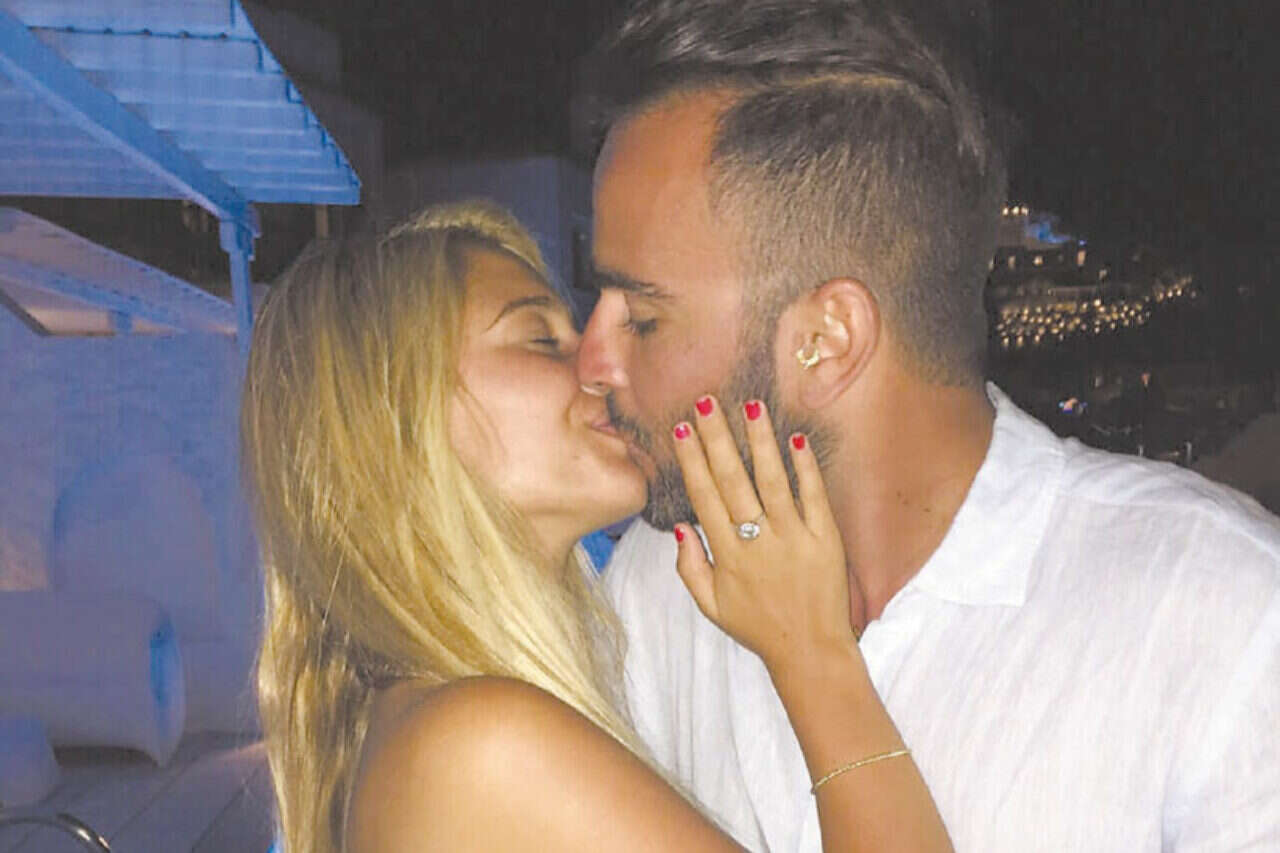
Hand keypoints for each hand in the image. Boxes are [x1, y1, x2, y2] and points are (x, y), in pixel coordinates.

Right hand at [671, 395, 856, 672]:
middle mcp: (757, 542)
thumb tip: (679, 527)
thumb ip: (690, 567)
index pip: (704, 497)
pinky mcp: (825, 539)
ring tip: (751, 407)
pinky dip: (805, 467)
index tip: (682, 429)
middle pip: (733, 481)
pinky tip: (796, 438)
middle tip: (707, 402)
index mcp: (727, 555)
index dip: (692, 461)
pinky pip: (814, 497)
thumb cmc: (757, 627)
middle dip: (718, 439)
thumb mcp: (711, 606)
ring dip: (760, 442)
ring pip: (772, 482)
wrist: (809, 651)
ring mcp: (793, 538)